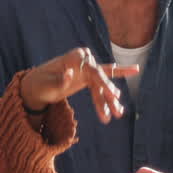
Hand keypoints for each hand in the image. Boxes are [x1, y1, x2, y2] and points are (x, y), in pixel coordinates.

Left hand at [20, 47, 136, 123]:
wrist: (36, 86)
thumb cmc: (39, 84)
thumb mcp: (46, 85)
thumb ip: (59, 80)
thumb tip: (70, 73)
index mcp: (73, 57)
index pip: (92, 68)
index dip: (103, 81)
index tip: (113, 94)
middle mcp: (83, 60)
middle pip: (100, 76)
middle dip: (108, 92)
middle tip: (118, 103)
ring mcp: (86, 68)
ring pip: (103, 84)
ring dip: (110, 100)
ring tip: (119, 114)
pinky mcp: (88, 77)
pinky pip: (104, 79)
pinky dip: (119, 77)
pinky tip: (136, 70)